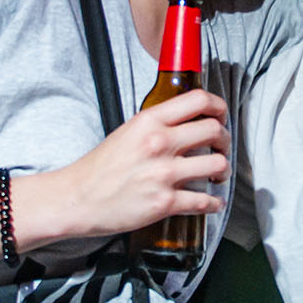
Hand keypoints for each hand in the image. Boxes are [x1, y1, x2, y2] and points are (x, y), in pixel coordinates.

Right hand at [57, 88, 229, 234]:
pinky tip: (212, 201)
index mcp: (149, 121)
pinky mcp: (164, 203)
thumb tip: (186, 122)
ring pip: (217, 164)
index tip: (220, 115)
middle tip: (220, 147)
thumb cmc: (99, 168)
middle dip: (225, 139)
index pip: (198, 100)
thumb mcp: (128, 131)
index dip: (218, 107)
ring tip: (216, 174)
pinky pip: (205, 201)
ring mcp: (163, 174)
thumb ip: (157, 124)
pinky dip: (214, 202)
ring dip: (222, 170)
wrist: (77, 198)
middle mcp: (159, 143)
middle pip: (214, 130)